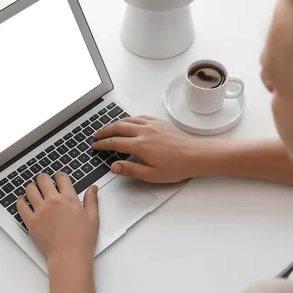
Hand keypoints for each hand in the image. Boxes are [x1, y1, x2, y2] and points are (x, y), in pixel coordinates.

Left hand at [17, 173, 98, 265]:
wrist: (69, 257)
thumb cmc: (82, 240)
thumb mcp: (93, 218)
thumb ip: (92, 200)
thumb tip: (93, 188)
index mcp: (69, 199)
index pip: (61, 177)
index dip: (59, 175)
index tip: (59, 178)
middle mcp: (53, 202)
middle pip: (43, 179)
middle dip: (44, 178)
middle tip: (44, 182)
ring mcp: (40, 211)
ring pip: (30, 189)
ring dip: (32, 187)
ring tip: (34, 190)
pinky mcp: (31, 221)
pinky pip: (21, 206)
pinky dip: (21, 201)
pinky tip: (23, 201)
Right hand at [93, 116, 217, 182]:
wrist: (197, 155)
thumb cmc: (178, 166)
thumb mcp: (152, 175)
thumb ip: (130, 169)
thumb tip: (114, 167)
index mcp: (140, 145)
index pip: (115, 142)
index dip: (102, 144)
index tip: (95, 146)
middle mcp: (144, 132)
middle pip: (118, 127)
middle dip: (105, 131)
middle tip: (97, 136)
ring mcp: (152, 125)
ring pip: (128, 120)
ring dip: (115, 123)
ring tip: (108, 128)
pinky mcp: (160, 123)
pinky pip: (140, 117)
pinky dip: (130, 119)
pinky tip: (129, 121)